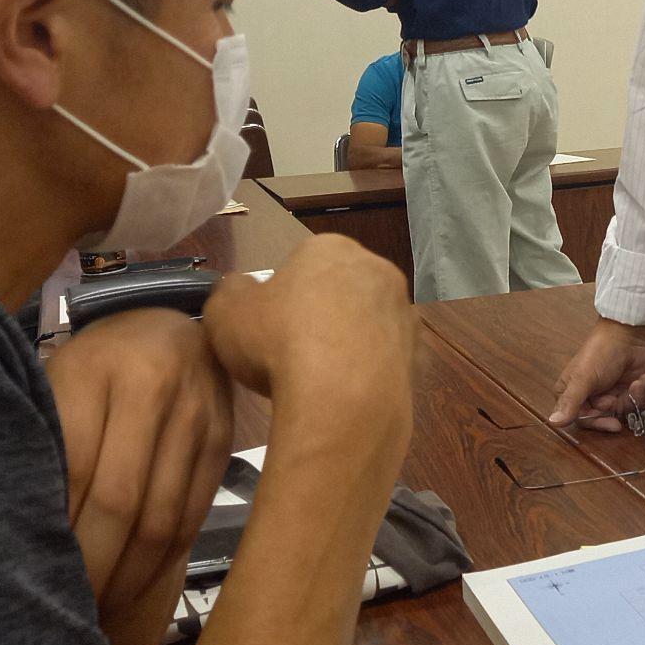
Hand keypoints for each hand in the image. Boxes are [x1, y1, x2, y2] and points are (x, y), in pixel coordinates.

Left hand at [46, 309, 233, 612]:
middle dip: (92, 568)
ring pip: (162, 518)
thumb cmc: (92, 365)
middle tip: (65, 609)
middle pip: (120, 501)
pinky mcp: (223, 440)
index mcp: (93, 370)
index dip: (57, 535)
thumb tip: (22, 540)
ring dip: (129, 575)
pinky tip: (136, 582)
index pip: (74, 473)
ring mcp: (196, 414)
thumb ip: (46, 446)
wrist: (171, 323)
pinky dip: (163, 560)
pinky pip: (192, 516)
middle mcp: (151, 387)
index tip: (33, 579)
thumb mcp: (56, 384)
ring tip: (98, 608)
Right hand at [204, 234, 413, 429]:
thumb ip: (231, 291)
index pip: (303, 263)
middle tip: (294, 352)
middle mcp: (376, 269)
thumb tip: (242, 289)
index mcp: (330, 248)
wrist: (342, 397)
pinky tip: (348, 392)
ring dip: (349, 343)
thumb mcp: (226, 310)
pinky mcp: (418, 352)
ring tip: (321, 378)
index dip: (283, 296)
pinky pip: (387, 358)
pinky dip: (371, 371)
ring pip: (368, 324)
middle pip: (340, 290)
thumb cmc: (279, 342)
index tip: (271, 327)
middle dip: (320, 316)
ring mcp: (403, 311)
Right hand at [550, 319, 644, 431]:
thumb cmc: (600, 353)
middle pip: (605, 420)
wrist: (629, 335)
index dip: (597, 423)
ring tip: (636, 382)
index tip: (611, 423)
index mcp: (573, 396)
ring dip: (633, 398)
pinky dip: (642, 392)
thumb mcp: (583, 378)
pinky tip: (642, 379)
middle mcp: (592, 399)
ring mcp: (613, 397)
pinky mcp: (630, 393)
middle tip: (621, 397)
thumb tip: (553, 423)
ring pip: (625, 413)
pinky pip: (638, 405)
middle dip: (617, 407)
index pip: (583, 421)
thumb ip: (570, 402)